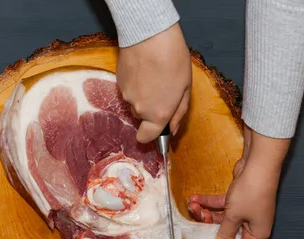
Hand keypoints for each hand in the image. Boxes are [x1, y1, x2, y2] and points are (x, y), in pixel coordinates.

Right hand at [116, 23, 191, 142]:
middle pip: (142, 118)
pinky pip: (127, 90)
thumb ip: (179, 113)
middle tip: (162, 89)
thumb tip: (172, 130)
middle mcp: (139, 109)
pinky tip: (143, 69)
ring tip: (153, 75)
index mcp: (157, 114)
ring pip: (134, 103)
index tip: (156, 130)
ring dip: (142, 95)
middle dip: (151, 109)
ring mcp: (126, 96)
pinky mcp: (118, 83)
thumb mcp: (185, 88)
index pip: (146, 138)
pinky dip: (135, 84)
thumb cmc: (172, 58)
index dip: (151, 135)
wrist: (149, 34)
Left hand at [187, 125, 290, 238]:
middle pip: (227, 234)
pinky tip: (194, 197)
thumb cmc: (249, 194)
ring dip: (205, 212)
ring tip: (191, 205)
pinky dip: (209, 202)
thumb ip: (224, 236)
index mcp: (256, 235)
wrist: (257, 164)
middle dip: (209, 228)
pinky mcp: (238, 199)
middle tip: (194, 221)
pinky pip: (221, 205)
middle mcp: (252, 225)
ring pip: (221, 218)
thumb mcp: (234, 217)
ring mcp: (245, 211)